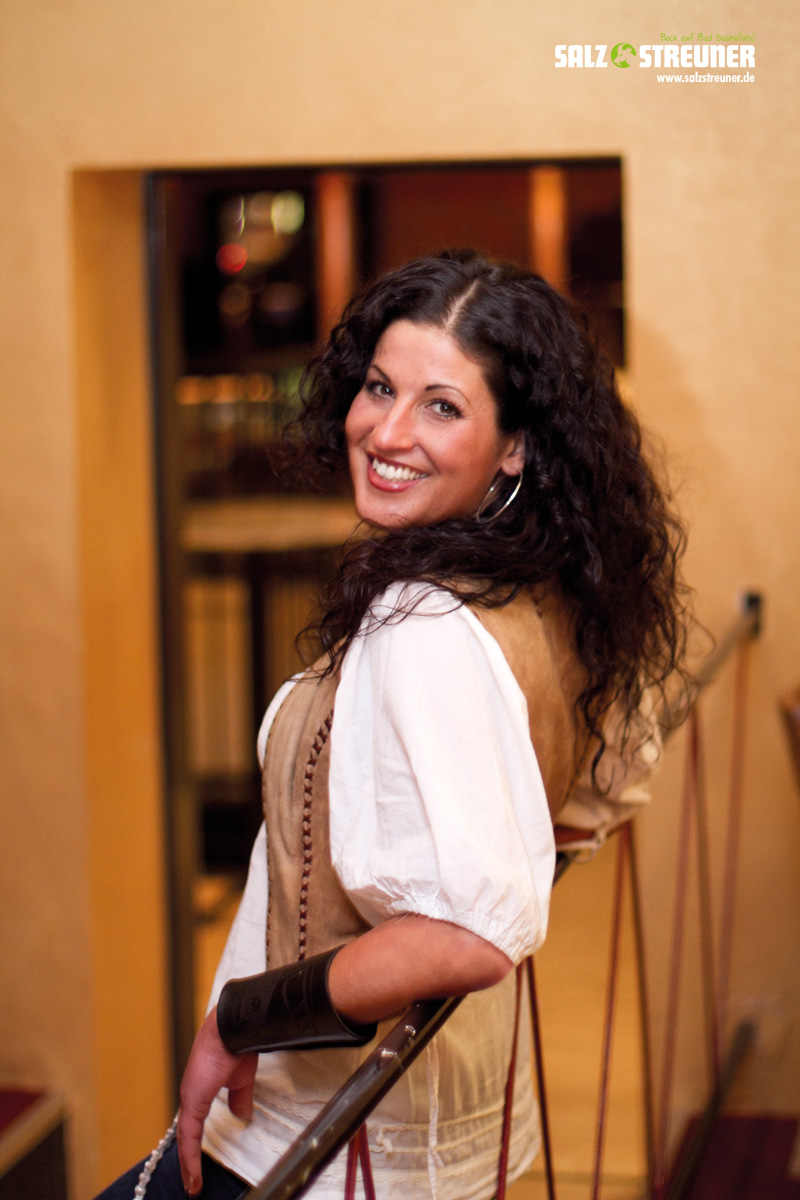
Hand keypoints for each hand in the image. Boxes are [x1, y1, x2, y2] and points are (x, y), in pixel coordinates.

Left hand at [177, 1007, 257, 1195]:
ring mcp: (190, 1096)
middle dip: (187, 1160)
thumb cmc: (237, 1044)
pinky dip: (190, 1157)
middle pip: (186, 1134)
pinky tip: (193, 1174)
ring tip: (191, 1186)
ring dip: (187, 1164)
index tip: (196, 1165)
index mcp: (200, 1087)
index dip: (194, 1144)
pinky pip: (189, 1136)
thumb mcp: (240, 1079)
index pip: (194, 1122)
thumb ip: (239, 1098)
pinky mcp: (193, 1099)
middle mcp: (191, 1093)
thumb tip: (242, 1115)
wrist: (234, 1026)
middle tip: (190, 1183)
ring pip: (185, 1138)